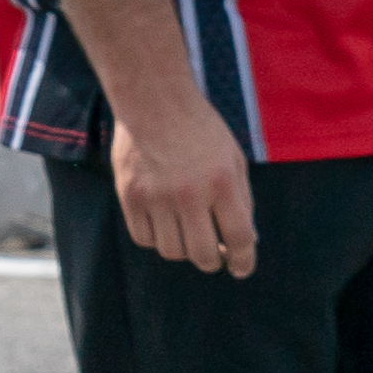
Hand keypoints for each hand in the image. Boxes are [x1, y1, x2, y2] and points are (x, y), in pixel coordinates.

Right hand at [110, 97, 257, 280]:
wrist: (154, 102)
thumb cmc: (201, 131)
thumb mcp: (234, 161)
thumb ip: (241, 201)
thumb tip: (244, 241)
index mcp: (222, 183)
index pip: (238, 238)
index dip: (243, 260)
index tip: (241, 269)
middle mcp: (188, 194)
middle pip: (202, 254)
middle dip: (213, 261)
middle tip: (215, 255)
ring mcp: (155, 196)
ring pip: (171, 251)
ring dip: (184, 250)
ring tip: (189, 233)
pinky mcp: (128, 195)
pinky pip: (143, 238)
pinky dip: (157, 240)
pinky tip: (165, 225)